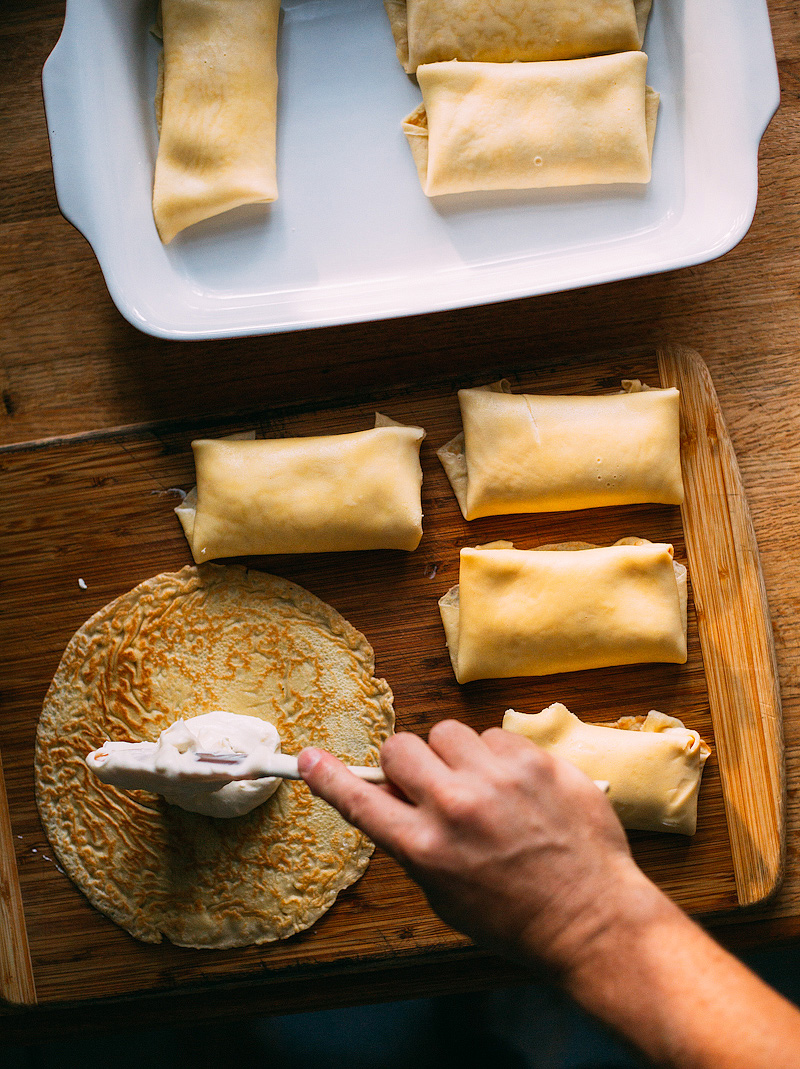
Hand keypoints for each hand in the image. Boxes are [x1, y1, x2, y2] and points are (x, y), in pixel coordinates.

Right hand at [298, 720, 659, 974]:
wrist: (592, 918)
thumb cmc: (516, 919)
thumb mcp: (446, 897)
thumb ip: (415, 846)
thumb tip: (400, 800)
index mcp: (426, 848)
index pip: (361, 800)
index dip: (329, 777)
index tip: (308, 758)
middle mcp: (456, 806)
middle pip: (401, 747)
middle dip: (408, 764)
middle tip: (429, 784)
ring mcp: (500, 779)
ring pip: (448, 733)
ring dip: (455, 757)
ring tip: (482, 787)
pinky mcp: (536, 762)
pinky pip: (496, 736)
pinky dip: (498, 757)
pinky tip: (517, 787)